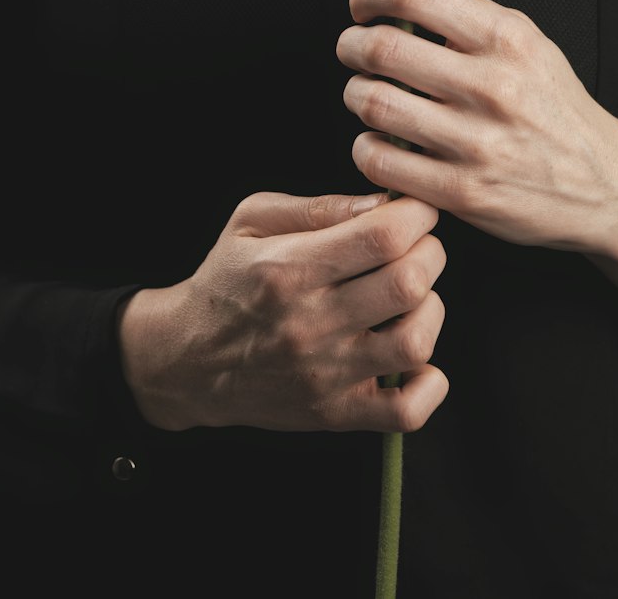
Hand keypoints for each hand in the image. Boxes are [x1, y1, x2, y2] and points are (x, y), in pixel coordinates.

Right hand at [116, 190, 447, 432]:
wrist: (187, 360)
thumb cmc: (227, 279)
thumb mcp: (252, 220)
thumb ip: (320, 207)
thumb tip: (383, 202)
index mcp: (290, 268)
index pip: (382, 236)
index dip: (416, 214)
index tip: (414, 209)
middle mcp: (309, 323)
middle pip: (407, 282)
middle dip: (430, 252)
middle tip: (418, 245)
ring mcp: (325, 375)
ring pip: (415, 341)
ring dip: (430, 309)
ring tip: (412, 296)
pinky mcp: (335, 414)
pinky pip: (405, 412)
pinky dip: (429, 384)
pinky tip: (418, 357)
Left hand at [337, 0, 617, 250]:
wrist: (604, 185)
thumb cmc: (555, 108)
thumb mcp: (528, 43)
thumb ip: (470, 10)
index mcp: (506, 38)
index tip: (361, 3)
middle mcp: (492, 85)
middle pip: (381, 48)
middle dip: (350, 45)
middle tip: (353, 50)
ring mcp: (477, 142)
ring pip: (373, 104)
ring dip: (355, 94)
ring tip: (366, 94)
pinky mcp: (462, 191)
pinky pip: (381, 160)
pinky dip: (366, 146)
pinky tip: (380, 140)